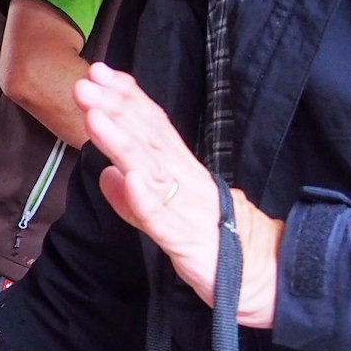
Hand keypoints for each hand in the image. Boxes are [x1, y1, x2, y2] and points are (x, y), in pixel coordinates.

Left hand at [73, 62, 283, 326]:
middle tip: (86, 81)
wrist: (264, 278)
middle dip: (116, 107)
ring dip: (121, 140)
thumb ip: (135, 200)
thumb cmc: (215, 244)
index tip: (100, 72)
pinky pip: (162, 219)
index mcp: (182, 173)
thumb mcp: (167, 220)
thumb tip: (108, 174)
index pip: (153, 127)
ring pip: (150, 169)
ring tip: (95, 116)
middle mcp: (186, 181)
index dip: (127, 99)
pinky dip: (143, 198)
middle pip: (149, 138)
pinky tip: (124, 178)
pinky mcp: (187, 241)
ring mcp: (187, 208)